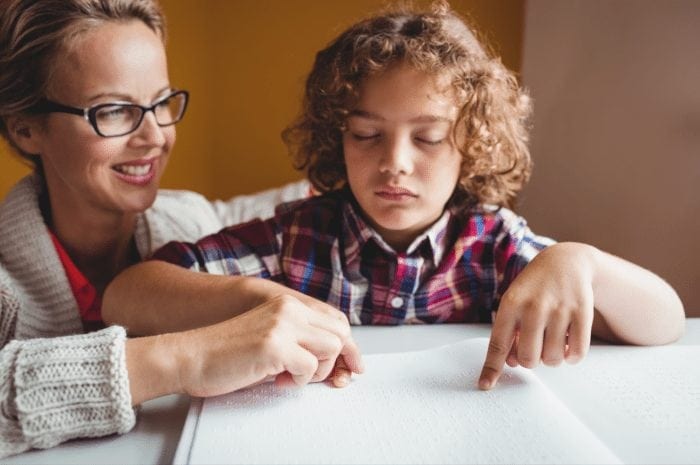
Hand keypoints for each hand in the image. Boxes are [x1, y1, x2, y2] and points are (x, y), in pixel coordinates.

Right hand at [173, 294, 363, 396]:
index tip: (353, 368)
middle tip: (322, 378)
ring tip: (288, 376)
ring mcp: (283, 325)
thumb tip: (333, 361)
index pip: (335, 321)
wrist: (190, 357)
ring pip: (331, 348)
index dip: (349, 347)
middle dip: (338, 360)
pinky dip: (298, 381)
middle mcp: (289, 309)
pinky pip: (309, 367)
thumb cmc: (226, 355)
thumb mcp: (270, 339)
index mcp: (288, 305)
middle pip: (340, 332)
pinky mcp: (275, 345)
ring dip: (316, 371)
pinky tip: (275, 380)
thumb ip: (298, 341)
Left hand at [478, 243, 595, 389]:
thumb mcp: (514, 303)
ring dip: (552, 358)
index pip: (498, 343)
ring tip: (551, 341)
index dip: (491, 367)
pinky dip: (572, 356)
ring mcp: (559, 309)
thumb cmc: (534, 289)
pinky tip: (568, 343)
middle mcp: (533, 306)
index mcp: (511, 304)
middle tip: (535, 347)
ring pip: (553, 359)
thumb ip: (509, 332)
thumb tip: (512, 364)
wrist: (565, 261)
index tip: (484, 386)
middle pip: (528, 358)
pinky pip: (577, 352)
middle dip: (530, 360)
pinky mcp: (582, 312)